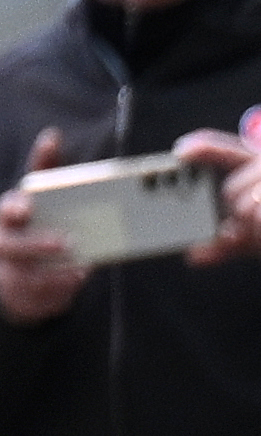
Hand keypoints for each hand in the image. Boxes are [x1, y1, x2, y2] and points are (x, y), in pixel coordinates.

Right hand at [0, 129, 85, 324]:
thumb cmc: (31, 224)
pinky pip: (38, 299)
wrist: (19, 268)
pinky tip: (74, 281)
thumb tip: (52, 136)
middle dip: (38, 244)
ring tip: (79, 268)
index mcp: (6, 216)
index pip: (5, 211)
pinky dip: (59, 293)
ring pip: (26, 276)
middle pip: (13, 246)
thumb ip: (44, 170)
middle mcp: (2, 243)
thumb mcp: (36, 198)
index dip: (14, 209)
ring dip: (54, 273)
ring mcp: (6, 271)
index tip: (28, 208)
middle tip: (66, 242)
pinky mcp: (18, 296)